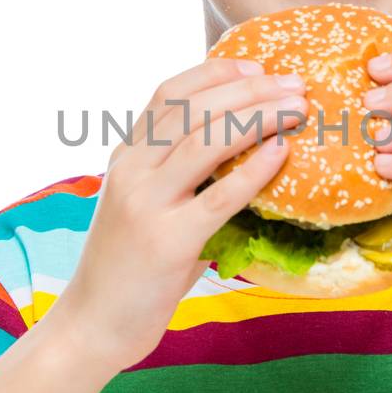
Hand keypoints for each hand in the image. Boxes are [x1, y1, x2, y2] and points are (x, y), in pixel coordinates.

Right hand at [51, 56, 308, 367]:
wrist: (93, 325)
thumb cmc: (129, 270)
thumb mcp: (145, 208)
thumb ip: (178, 178)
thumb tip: (241, 153)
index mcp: (126, 158)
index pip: (169, 94)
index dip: (216, 73)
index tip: (258, 67)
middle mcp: (132, 171)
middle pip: (195, 109)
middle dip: (250, 88)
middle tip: (295, 84)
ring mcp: (147, 204)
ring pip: (207, 140)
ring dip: (259, 116)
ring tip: (298, 109)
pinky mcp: (168, 241)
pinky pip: (220, 196)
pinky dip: (255, 169)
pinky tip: (282, 152)